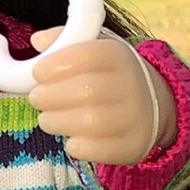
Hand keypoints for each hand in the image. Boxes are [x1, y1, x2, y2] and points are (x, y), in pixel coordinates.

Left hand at [27, 31, 176, 166]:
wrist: (152, 105)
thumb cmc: (109, 75)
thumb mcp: (93, 49)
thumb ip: (65, 41)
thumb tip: (38, 40)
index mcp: (119, 56)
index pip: (88, 55)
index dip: (57, 64)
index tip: (38, 72)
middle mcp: (132, 85)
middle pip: (87, 91)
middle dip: (50, 96)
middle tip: (37, 98)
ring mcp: (135, 117)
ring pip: (90, 122)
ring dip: (56, 121)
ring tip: (47, 118)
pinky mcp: (132, 145)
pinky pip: (95, 149)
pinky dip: (75, 145)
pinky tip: (70, 136)